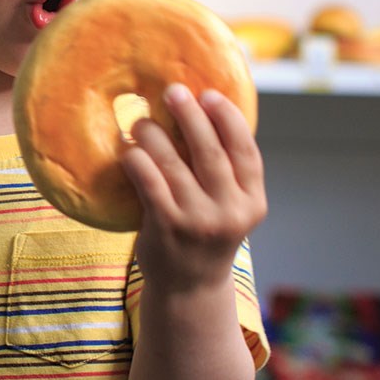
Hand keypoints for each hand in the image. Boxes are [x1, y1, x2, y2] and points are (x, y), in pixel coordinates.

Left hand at [121, 83, 266, 291]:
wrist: (187, 288)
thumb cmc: (204, 234)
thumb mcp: (228, 208)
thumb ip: (224, 172)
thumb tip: (201, 112)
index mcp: (252, 202)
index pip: (246, 152)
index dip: (228, 119)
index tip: (209, 95)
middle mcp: (230, 212)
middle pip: (210, 152)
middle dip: (190, 115)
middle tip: (172, 91)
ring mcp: (198, 221)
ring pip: (173, 163)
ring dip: (154, 134)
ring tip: (140, 120)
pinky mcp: (166, 227)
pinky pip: (148, 180)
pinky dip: (136, 158)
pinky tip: (127, 149)